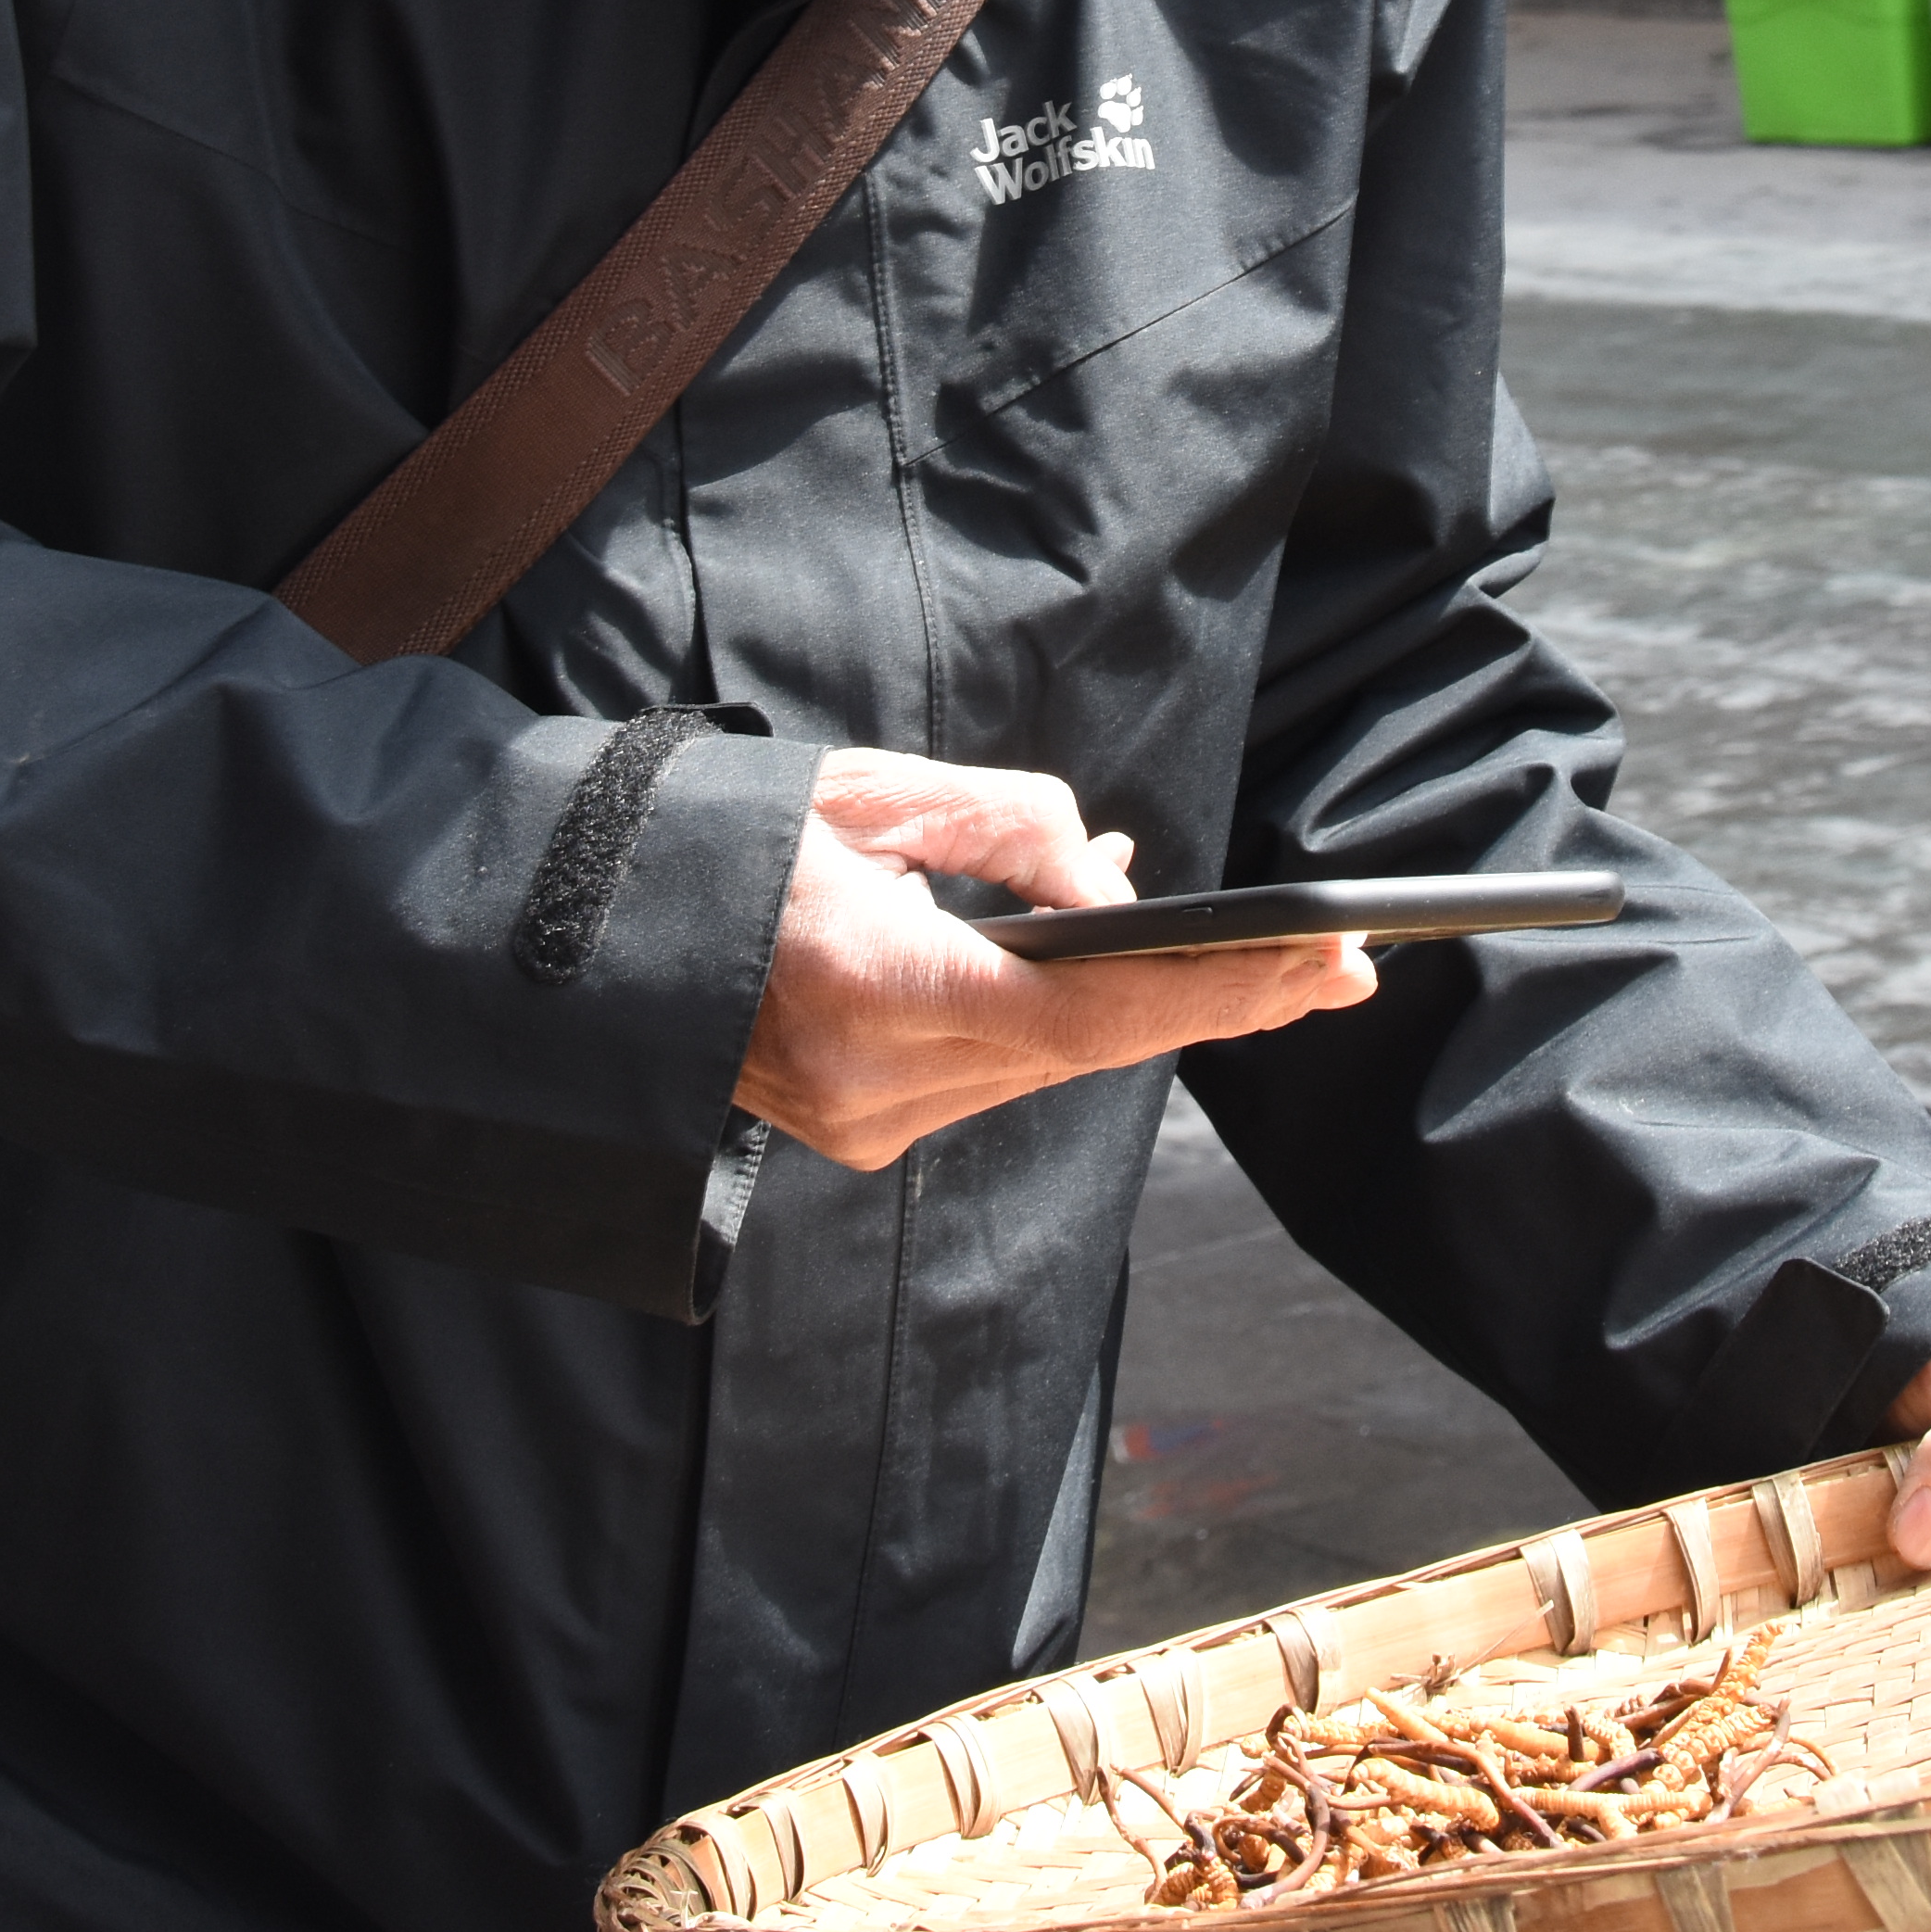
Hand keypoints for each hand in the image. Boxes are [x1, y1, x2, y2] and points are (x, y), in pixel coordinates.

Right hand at [734, 752, 1371, 1171]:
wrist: (591, 934)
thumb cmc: (731, 838)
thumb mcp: (879, 794)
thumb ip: (1015, 831)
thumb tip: (1121, 895)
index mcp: (868, 983)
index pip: (1087, 1004)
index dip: (1216, 989)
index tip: (1323, 964)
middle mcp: (870, 1081)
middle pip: (1089, 1048)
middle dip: (1219, 1003)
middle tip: (1339, 964)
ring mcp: (861, 1126)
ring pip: (1049, 1067)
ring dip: (1145, 1011)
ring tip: (1252, 958)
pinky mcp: (858, 1137)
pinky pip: (995, 1076)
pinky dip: (1062, 1024)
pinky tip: (1114, 973)